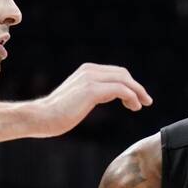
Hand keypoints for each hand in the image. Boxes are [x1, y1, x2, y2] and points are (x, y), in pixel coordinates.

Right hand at [35, 63, 152, 135]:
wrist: (41, 117)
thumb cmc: (57, 113)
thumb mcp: (78, 98)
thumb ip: (92, 93)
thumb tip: (103, 96)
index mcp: (86, 71)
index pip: (116, 72)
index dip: (130, 84)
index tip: (138, 98)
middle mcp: (89, 70)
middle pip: (123, 73)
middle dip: (137, 87)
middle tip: (146, 101)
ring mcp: (90, 78)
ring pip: (124, 80)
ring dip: (137, 92)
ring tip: (142, 105)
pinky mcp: (92, 90)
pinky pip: (120, 89)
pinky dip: (131, 96)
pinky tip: (134, 106)